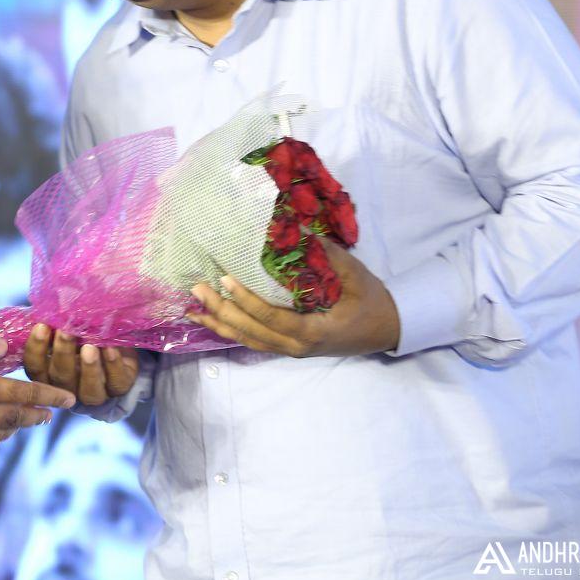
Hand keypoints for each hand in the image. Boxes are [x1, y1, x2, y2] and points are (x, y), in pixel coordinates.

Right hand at [22, 324, 138, 405]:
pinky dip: (113, 365)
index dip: (36, 349)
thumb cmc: (82, 332)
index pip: (35, 366)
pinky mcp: (119, 388)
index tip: (42, 326)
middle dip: (62, 353)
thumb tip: (45, 310)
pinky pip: (116, 382)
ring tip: (89, 347)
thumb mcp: (67, 329)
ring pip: (88, 390)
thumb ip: (55, 325)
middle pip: (61, 377)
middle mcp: (69, 387)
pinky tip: (110, 348)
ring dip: (88, 368)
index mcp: (49, 373)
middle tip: (65, 331)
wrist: (116, 341)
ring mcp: (94, 392)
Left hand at [187, 239, 400, 356]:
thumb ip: (327, 254)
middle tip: (197, 287)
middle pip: (252, 332)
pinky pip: (254, 341)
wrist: (387, 328)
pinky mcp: (287, 347)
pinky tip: (211, 319)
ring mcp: (291, 350)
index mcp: (313, 331)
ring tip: (193, 308)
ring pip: (248, 340)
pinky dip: (231, 330)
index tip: (226, 279)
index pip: (272, 318)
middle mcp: (297, 346)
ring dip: (220, 324)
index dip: (247, 301)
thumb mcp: (354, 274)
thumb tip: (295, 229)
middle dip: (221, 311)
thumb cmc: (370, 300)